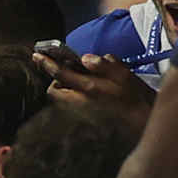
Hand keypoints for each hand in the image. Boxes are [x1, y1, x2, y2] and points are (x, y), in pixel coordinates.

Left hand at [34, 52, 155, 137]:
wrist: (140, 121)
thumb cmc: (134, 96)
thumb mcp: (123, 74)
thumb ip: (103, 64)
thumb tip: (85, 58)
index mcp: (88, 88)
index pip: (60, 74)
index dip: (47, 63)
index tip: (36, 56)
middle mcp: (78, 103)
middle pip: (53, 91)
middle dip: (57, 80)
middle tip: (73, 73)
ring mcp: (78, 114)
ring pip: (60, 100)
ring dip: (66, 90)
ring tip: (84, 83)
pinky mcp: (80, 121)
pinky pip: (69, 107)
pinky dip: (74, 98)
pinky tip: (90, 95)